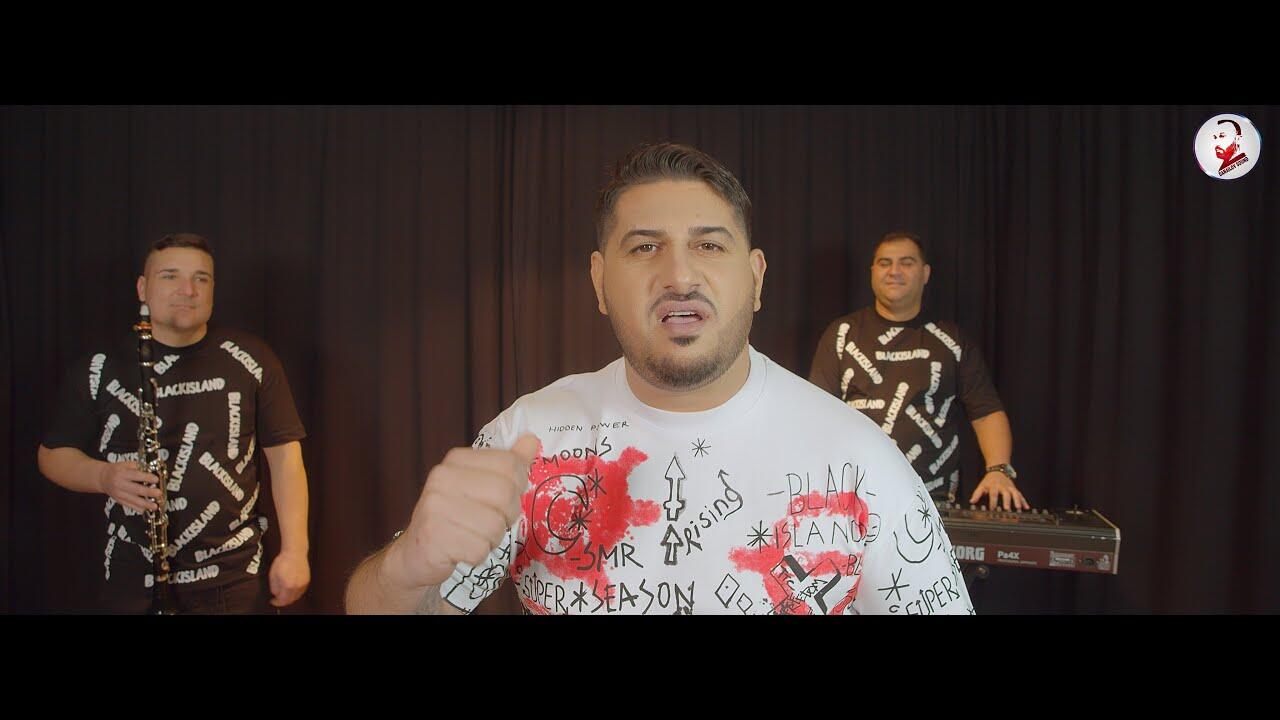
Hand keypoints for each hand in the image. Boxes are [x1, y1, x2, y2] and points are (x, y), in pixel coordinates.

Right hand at [97, 461, 161, 512]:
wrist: (103, 478)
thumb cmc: (118, 470)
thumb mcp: (126, 464)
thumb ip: (138, 466)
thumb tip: (152, 470)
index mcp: (122, 473)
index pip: (136, 475)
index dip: (146, 477)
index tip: (156, 479)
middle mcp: (120, 484)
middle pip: (136, 489)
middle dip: (148, 492)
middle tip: (159, 493)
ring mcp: (119, 494)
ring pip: (133, 500)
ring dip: (145, 504)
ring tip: (155, 506)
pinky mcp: (119, 500)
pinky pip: (129, 505)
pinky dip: (137, 508)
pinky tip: (145, 510)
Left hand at [269, 551, 310, 606]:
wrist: (295, 552)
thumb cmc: (282, 561)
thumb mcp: (273, 575)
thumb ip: (274, 587)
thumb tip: (276, 594)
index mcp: (288, 586)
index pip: (282, 600)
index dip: (276, 602)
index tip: (272, 600)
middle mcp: (297, 587)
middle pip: (290, 600)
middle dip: (283, 601)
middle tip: (277, 599)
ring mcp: (303, 584)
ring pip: (297, 596)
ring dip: (290, 598)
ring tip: (284, 595)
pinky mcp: (307, 580)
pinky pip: (301, 591)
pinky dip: (295, 593)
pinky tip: (291, 590)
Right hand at [384, 434, 539, 591]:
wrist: (414, 554)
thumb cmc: (453, 519)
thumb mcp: (478, 485)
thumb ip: (506, 463)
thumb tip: (532, 440)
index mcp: (456, 460)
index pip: (509, 463)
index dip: (518, 486)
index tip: (505, 498)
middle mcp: (442, 478)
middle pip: (505, 493)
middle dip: (507, 516)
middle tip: (492, 523)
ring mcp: (434, 506)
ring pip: (494, 525)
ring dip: (492, 539)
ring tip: (474, 537)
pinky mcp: (433, 536)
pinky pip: (479, 549)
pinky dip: (478, 555)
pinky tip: (463, 551)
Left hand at [969, 471, 1028, 510]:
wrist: (998, 470)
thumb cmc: (989, 481)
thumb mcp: (982, 486)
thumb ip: (977, 494)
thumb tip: (972, 501)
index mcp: (994, 486)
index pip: (993, 494)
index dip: (993, 501)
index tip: (992, 509)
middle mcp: (1003, 486)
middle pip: (1006, 493)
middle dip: (1007, 501)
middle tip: (1007, 508)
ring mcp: (1010, 487)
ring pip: (1015, 493)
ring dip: (1017, 501)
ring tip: (1018, 508)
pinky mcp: (1015, 489)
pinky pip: (1020, 495)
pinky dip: (1024, 501)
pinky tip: (1026, 507)